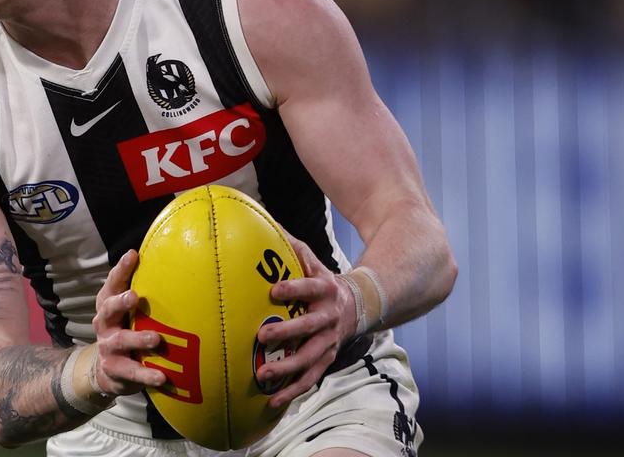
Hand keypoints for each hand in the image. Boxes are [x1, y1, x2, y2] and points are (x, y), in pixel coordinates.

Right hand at [90, 249, 165, 394]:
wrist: (107, 371)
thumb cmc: (125, 329)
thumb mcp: (127, 310)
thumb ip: (137, 290)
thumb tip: (163, 260)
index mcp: (108, 305)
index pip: (112, 284)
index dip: (120, 270)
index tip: (132, 255)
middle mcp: (104, 324)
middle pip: (108, 309)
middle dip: (121, 302)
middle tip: (135, 297)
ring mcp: (108, 348)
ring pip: (121, 341)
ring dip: (138, 339)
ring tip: (155, 339)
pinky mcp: (115, 371)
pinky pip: (132, 372)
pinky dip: (147, 374)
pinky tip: (162, 376)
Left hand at [255, 232, 355, 408]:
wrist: (361, 304)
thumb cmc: (324, 281)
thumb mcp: (314, 262)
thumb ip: (293, 248)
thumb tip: (265, 225)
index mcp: (326, 290)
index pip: (310, 288)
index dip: (293, 288)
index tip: (274, 289)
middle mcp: (330, 317)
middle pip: (309, 327)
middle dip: (286, 333)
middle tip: (262, 336)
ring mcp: (330, 341)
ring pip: (310, 358)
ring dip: (287, 368)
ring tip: (264, 375)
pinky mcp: (328, 359)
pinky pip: (311, 378)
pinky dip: (293, 390)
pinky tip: (273, 399)